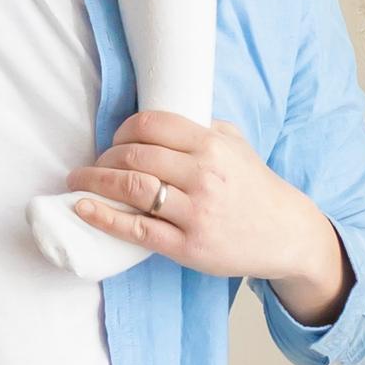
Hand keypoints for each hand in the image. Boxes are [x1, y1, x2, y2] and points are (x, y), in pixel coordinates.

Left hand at [68, 112, 352, 316]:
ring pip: (132, 189)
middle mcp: (203, 176)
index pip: (152, 125)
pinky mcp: (187, 246)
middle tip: (93, 163)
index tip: (113, 139)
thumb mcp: (236, 145)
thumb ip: (201, 127)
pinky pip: (137, 229)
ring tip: (78, 181)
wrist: (285, 234)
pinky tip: (82, 208)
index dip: (123, 130)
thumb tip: (156, 118)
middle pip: (135, 155)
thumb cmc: (254, 187)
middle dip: (105, 157)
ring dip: (96, 182)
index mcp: (212, 146)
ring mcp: (195, 212)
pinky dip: (104, 217)